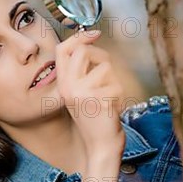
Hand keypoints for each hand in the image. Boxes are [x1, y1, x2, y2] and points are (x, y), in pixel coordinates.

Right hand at [55, 29, 125, 158]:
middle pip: (84, 51)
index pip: (62, 50)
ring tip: (109, 99)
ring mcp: (82, 93)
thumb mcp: (80, 96)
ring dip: (113, 81)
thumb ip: (82, 74)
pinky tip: (113, 109)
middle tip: (107, 73)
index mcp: (62, 85)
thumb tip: (91, 46)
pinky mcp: (98, 99)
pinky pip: (116, 84)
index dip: (78, 37)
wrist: (100, 148)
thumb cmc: (96, 121)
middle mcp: (68, 87)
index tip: (94, 33)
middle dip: (101, 56)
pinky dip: (120, 96)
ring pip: (105, 66)